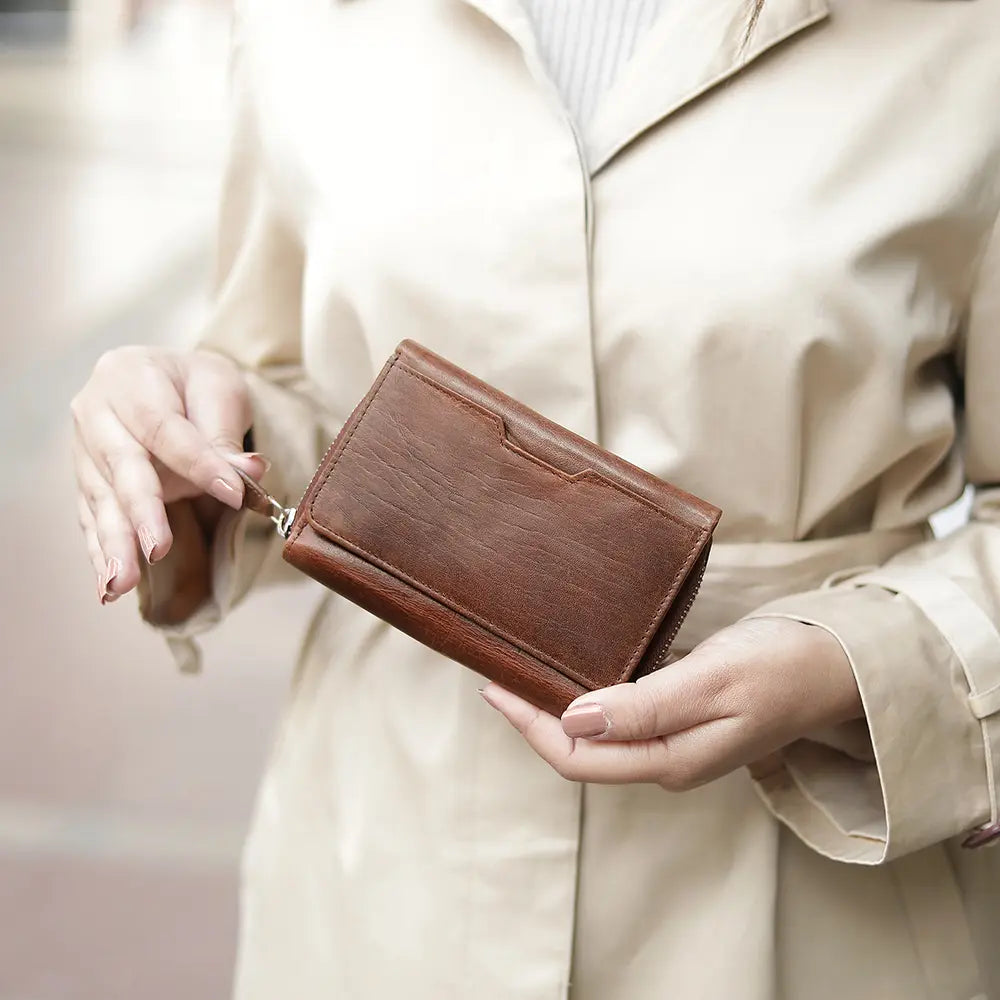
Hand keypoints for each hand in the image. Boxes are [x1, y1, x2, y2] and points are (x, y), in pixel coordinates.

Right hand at [71, 346, 266, 602]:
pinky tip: (108, 586)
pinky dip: (101, 553)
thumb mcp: (220, 391)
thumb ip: (226, 435)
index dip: (199, 463)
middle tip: (157, 548)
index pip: (164, 427)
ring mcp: (83, 448)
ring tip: (120, 583)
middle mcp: (95, 410)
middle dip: (141, 511)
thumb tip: (249, 471)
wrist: (170, 383)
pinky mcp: (86, 481)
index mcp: (128, 374)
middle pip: (121, 465)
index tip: (233, 494)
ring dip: (114, 543)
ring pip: (101, 500)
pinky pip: (92, 520)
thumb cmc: (197, 387)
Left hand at [479, 617, 862, 789]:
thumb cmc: (781, 669)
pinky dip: (590, 695)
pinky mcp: (682, 718)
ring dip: (558, 708)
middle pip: (581, 752)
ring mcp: (675, 741)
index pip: (579, 757)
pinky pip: (621, 714)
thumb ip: (644, 706)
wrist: (838, 666)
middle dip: (534, 720)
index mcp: (670, 761)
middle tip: (496, 675)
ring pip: (598, 734)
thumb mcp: (712, 683)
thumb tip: (575, 721)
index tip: (496, 687)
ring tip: (523, 672)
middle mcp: (666, 759)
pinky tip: (575, 669)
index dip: (531, 726)